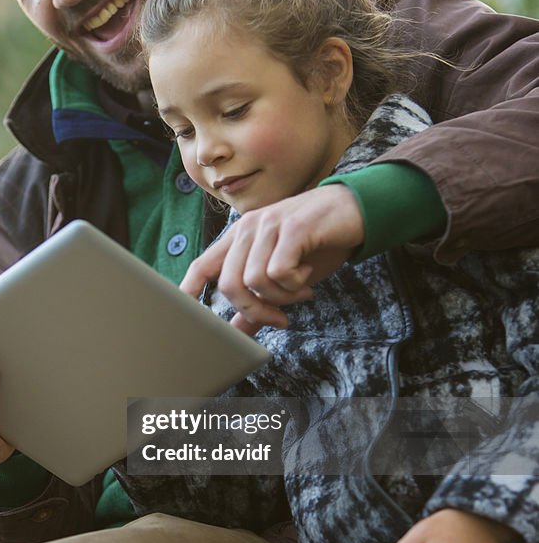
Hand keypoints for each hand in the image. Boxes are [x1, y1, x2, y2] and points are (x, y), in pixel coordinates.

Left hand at [180, 185, 364, 333]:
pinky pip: (278, 272)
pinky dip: (293, 284)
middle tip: (280, 318)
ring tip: (300, 291)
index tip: (187, 318)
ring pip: (254, 281)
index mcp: (240, 236)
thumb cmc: (318, 242)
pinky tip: (307, 277)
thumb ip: (259, 300)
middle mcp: (248, 228)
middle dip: (254, 311)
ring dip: (280, 297)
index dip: (189, 292)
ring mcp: (269, 225)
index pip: (203, 265)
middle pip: (229, 284)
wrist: (356, 209)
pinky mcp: (292, 229)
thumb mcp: (285, 274)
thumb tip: (238, 332)